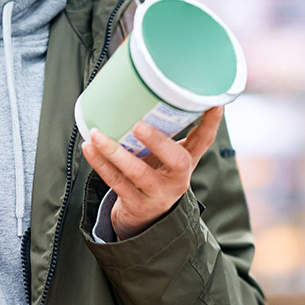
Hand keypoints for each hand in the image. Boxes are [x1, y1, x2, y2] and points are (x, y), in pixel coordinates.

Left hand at [81, 107, 222, 239]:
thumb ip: (157, 131)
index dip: (211, 122)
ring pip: (138, 173)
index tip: (214, 103)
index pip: (204, 141)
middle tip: (139, 125)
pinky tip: (90, 148)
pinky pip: (117, 182)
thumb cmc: (152, 176)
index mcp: (186, 162)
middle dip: (158, 141)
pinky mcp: (137, 205)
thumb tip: (130, 84)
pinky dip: (101, 164)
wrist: (143, 221)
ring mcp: (158, 194)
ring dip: (116, 152)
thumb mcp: (162, 158)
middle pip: (177, 161)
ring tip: (98, 135)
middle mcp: (177, 179)